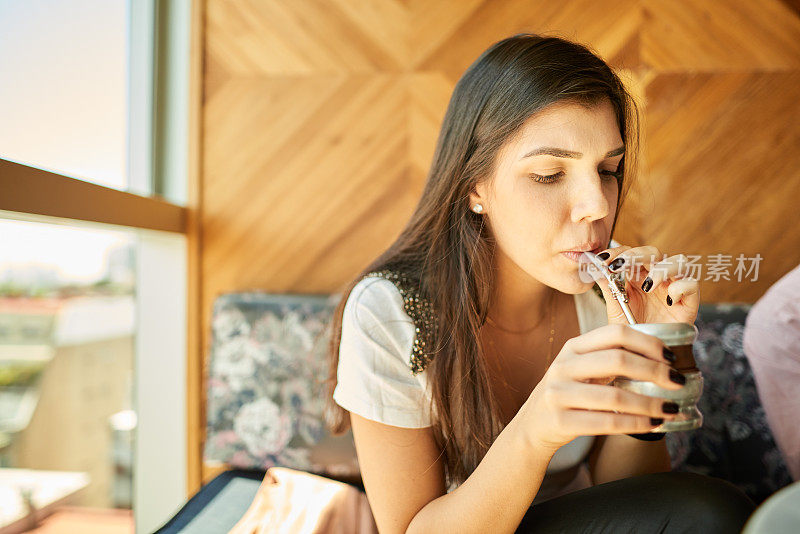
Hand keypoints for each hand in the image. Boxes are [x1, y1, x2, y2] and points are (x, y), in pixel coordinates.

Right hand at [520, 324, 684, 451]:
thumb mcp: (580, 368)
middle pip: (618, 360)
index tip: (671, 355)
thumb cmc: (568, 394)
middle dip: (655, 371)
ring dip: (650, 404)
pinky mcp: (560, 420)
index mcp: (573, 347)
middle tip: (678, 381)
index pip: (615, 334)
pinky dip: (636, 424)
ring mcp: (559, 393)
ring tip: (671, 409)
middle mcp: (563, 366)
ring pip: (615, 397)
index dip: (648, 342)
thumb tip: (662, 359)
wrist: (533, 426)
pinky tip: (653, 424)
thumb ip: (610, 359)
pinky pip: (607, 423)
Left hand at [591, 243, 699, 324]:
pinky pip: (692, 284)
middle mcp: (656, 278)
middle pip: (653, 252)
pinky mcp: (689, 302)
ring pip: (679, 261)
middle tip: (620, 265)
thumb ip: (608, 286)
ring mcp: (674, 288)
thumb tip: (594, 267)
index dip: (617, 252)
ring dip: (661, 269)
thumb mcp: (615, 308)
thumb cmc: (631, 331)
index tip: (602, 260)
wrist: (644, 357)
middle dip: (636, 255)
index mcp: (637, 276)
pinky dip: (680, 287)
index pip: (630, 252)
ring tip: (648, 286)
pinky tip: (668, 301)